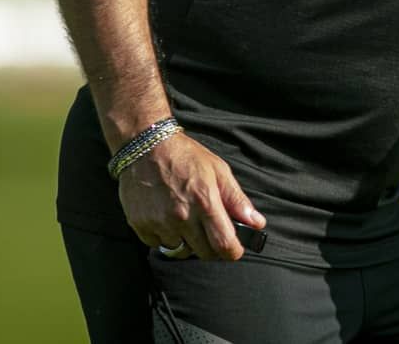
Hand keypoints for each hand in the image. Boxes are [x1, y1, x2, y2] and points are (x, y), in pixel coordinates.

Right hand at [117, 132, 264, 260]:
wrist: (145, 146)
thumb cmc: (185, 156)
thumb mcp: (218, 170)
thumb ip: (237, 200)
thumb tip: (257, 223)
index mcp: (205, 201)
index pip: (224, 245)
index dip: (233, 251)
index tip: (234, 248)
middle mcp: (182, 216)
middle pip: (204, 253)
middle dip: (212, 247)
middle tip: (210, 231)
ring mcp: (160, 222)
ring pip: (181, 251)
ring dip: (187, 242)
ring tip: (186, 220)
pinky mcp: (141, 226)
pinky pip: (159, 245)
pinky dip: (166, 237)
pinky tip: (166, 218)